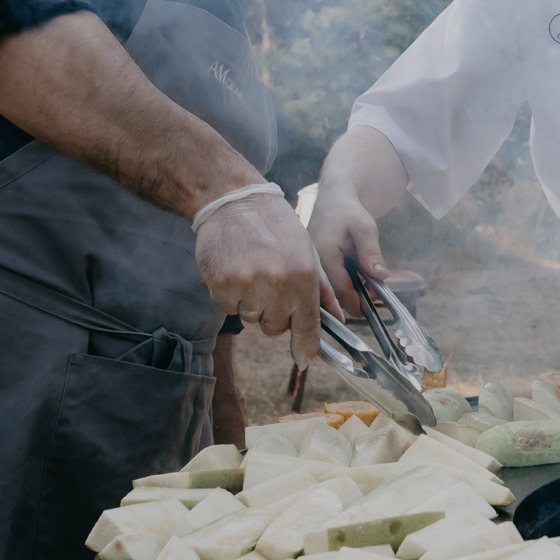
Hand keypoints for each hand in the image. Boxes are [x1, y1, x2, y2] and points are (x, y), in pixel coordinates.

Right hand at [194, 194, 324, 364]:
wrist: (235, 201)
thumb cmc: (276, 226)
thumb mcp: (308, 252)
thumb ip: (323, 289)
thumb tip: (338, 319)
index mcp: (303, 275)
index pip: (308, 326)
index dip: (306, 347)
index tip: (304, 359)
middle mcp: (277, 283)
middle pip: (275, 328)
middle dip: (274, 314)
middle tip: (271, 286)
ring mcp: (247, 284)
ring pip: (251, 319)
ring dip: (251, 303)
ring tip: (252, 271)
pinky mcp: (220, 283)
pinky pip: (228, 308)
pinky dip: (230, 296)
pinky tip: (235, 269)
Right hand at [307, 182, 387, 316]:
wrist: (333, 199)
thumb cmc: (349, 210)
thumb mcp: (365, 227)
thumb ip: (371, 252)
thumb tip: (380, 277)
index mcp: (323, 254)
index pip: (339, 290)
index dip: (357, 302)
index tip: (372, 306)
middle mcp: (312, 264)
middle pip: (333, 295)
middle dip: (354, 299)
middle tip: (374, 292)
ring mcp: (312, 267)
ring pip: (331, 291)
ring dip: (350, 291)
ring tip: (367, 281)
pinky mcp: (315, 268)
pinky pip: (329, 283)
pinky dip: (344, 284)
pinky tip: (356, 275)